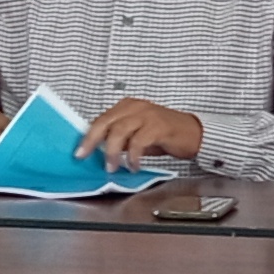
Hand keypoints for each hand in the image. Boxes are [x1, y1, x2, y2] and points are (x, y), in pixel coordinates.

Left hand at [75, 98, 204, 170]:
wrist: (194, 134)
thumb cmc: (165, 135)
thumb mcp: (137, 136)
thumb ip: (120, 140)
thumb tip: (98, 152)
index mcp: (127, 107)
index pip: (101, 119)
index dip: (87, 136)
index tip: (79, 152)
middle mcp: (135, 107)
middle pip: (105, 122)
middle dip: (92, 141)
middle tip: (85, 156)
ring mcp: (147, 115)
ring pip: (119, 131)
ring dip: (112, 152)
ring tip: (113, 166)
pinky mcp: (159, 126)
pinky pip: (139, 141)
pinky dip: (133, 156)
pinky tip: (133, 165)